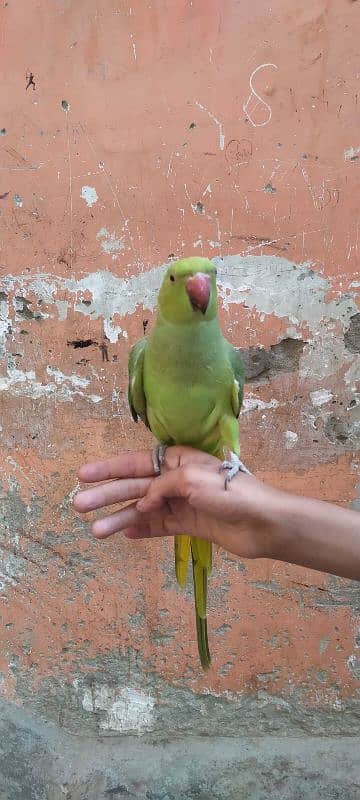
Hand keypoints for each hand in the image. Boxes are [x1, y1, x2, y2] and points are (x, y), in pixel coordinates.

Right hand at [73, 446, 278, 559]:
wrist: (264, 523)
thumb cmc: (230, 492)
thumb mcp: (192, 480)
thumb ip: (162, 487)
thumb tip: (143, 504)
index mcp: (179, 460)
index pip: (136, 462)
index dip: (109, 468)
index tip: (83, 475)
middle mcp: (178, 479)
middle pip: (135, 486)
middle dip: (106, 495)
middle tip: (78, 505)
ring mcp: (183, 503)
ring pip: (144, 510)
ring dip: (119, 518)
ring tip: (95, 532)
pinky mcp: (191, 525)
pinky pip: (160, 526)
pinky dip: (142, 530)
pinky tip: (124, 535)